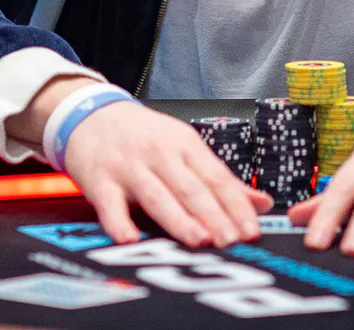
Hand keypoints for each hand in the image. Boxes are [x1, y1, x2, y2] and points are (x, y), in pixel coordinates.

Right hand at [47, 83, 270, 247]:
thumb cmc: (143, 136)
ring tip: (199, 240)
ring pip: (158, 196)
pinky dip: (120, 223)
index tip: (251, 229)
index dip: (236, 205)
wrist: (91, 113)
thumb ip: (220, 179)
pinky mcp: (100, 181)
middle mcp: (160, 154)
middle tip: (231, 239)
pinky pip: (110, 205)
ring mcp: (129, 167)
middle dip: (213, 215)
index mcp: (185, 145)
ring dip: (179, 219)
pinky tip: (131, 239)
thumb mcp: (184, 147)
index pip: (217, 177)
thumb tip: (262, 204)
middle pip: (191, 188)